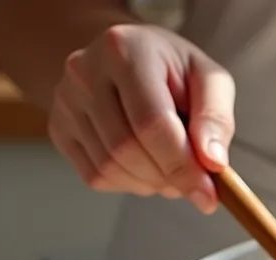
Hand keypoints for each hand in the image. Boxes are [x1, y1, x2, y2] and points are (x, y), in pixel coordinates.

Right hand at [50, 24, 234, 212]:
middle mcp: (85, 71)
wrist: (127, 57)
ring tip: (169, 168)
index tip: (207, 193)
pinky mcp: (58, 127)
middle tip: (192, 181)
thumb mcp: (208, 80)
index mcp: (125, 50)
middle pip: (127, 150)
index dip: (182, 166)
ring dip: (149, 184)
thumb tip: (212, 162)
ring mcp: (65, 101)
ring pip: (109, 168)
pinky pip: (95, 176)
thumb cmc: (171, 70)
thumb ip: (216, 118)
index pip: (152, 123)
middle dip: (167, 177)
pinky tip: (144, 166)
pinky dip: (128, 183)